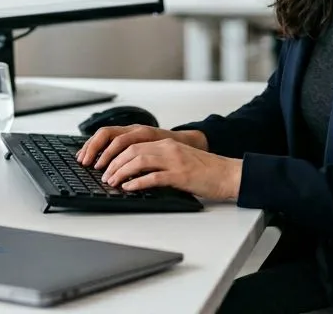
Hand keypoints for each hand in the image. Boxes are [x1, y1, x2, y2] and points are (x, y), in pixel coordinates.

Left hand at [102, 139, 241, 200]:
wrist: (228, 174)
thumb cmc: (206, 171)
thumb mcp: (179, 160)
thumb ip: (160, 163)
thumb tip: (135, 174)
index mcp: (167, 144)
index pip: (133, 144)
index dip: (115, 154)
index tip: (105, 164)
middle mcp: (169, 148)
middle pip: (132, 150)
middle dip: (114, 163)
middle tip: (104, 175)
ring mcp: (175, 161)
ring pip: (139, 161)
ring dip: (121, 172)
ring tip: (112, 182)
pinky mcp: (180, 175)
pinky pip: (154, 177)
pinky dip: (137, 182)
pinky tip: (128, 188)